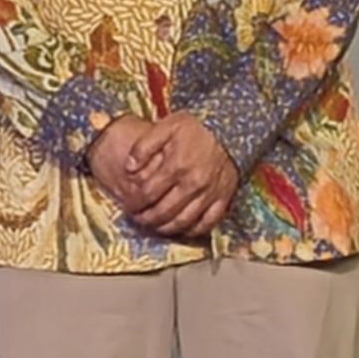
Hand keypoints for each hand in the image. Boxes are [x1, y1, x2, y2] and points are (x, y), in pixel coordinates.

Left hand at [90, 111, 238, 240]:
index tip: (128, 206)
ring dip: (165, 228)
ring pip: (183, 221)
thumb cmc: (195, 127)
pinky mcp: (224, 198)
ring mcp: (210, 193)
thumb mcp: (165, 127)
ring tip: (155, 226)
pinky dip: (193, 231)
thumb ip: (143, 147)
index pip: (148, 193)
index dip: (134, 203)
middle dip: (146, 219)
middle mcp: (193, 183)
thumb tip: (128, 169)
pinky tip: (182, 229)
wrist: (230, 127)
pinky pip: (207, 223)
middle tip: (138, 219)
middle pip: (163, 212)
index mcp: (176, 165)